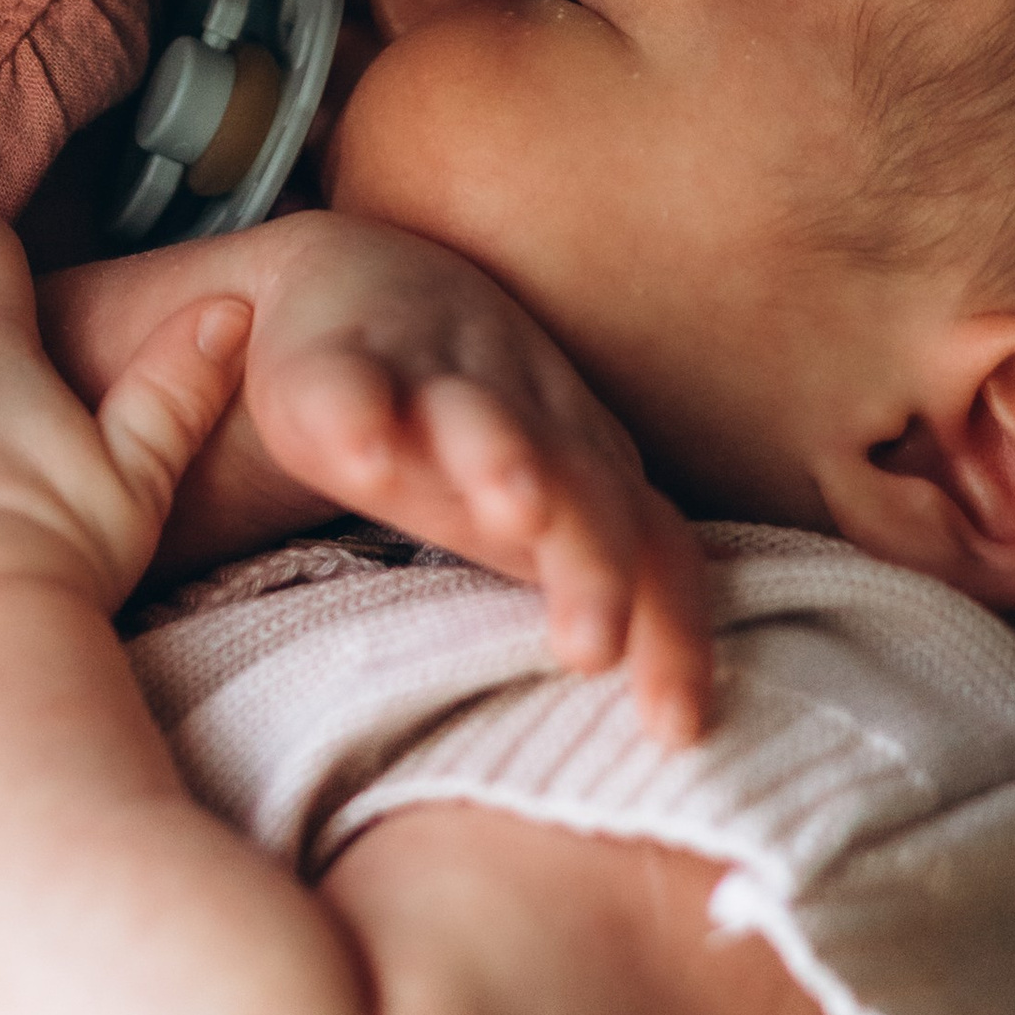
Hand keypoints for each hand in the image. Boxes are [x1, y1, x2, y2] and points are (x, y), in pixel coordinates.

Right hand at [241, 213, 713, 745]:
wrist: (352, 281)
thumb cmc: (467, 431)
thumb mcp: (541, 513)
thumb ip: (598, 586)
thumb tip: (679, 734)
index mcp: (584, 473)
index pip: (654, 551)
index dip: (674, 633)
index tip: (675, 729)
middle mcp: (524, 420)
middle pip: (582, 489)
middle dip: (593, 563)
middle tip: (594, 645)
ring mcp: (432, 383)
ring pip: (477, 417)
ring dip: (502, 456)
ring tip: (513, 508)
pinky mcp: (335, 361)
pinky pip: (350, 382)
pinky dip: (360, 410)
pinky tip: (363, 447)